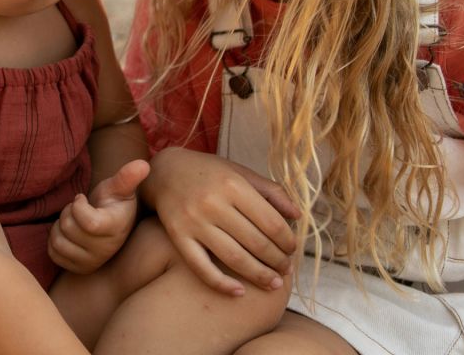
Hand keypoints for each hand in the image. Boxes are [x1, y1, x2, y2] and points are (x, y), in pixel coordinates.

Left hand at [48, 159, 149, 273]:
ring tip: (73, 219)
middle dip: (68, 211)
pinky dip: (54, 239)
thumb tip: (143, 164)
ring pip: (58, 242)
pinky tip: (68, 232)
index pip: (89, 223)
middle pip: (69, 229)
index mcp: (115, 228)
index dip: (78, 206)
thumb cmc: (114, 202)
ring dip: (60, 225)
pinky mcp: (78, 269)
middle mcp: (105, 250)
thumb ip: (127, 176)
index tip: (81, 198)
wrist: (112, 225)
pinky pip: (53, 254)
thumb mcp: (120, 187)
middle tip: (77, 207)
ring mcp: (91, 262)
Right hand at [142, 147, 298, 295]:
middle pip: (255, 242)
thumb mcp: (240, 172)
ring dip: (259, 275)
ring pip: (234, 258)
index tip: (293, 249)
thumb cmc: (209, 171)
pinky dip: (222, 284)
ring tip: (274, 283)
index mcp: (232, 184)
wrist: (166, 171)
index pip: (270, 222)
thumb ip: (270, 191)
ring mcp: (194, 222)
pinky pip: (202, 268)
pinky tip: (239, 292)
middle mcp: (213, 203)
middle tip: (287, 269)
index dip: (287, 240)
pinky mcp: (178, 237)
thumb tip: (298, 215)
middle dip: (277, 260)